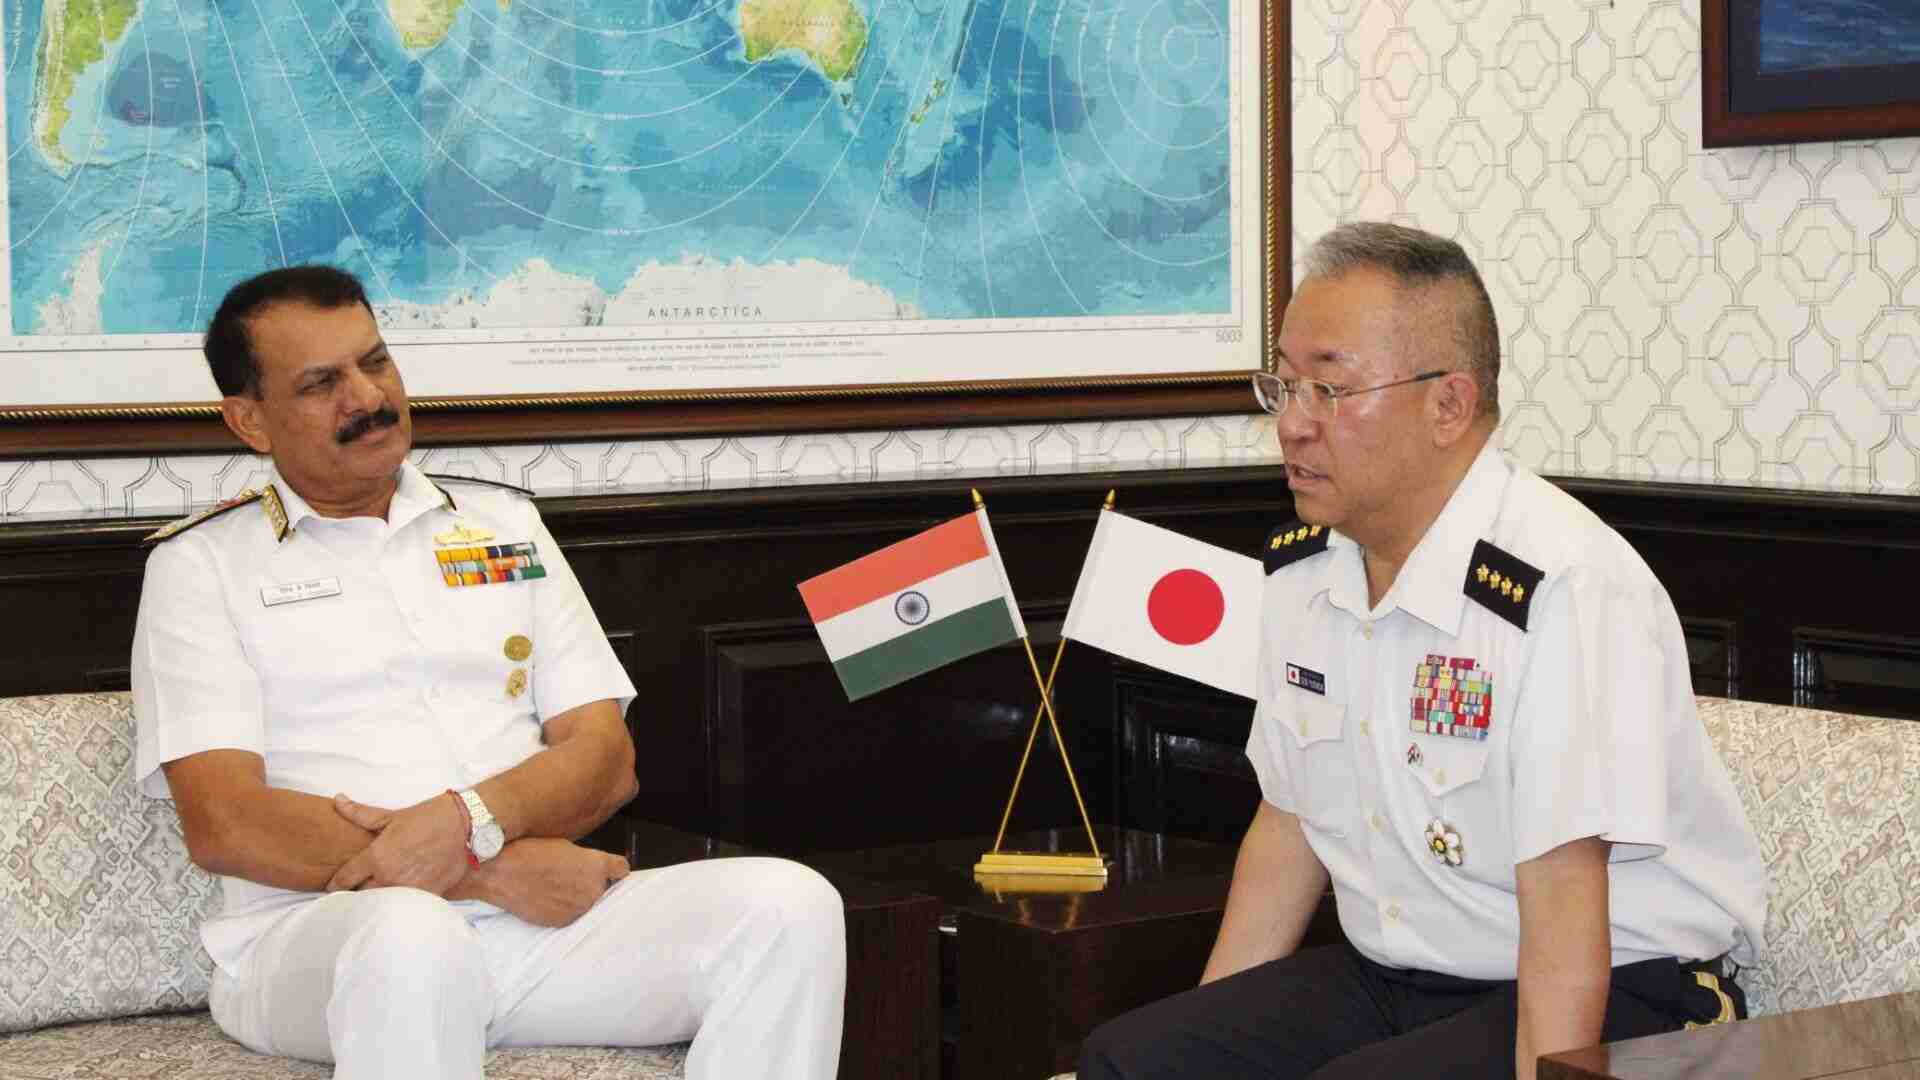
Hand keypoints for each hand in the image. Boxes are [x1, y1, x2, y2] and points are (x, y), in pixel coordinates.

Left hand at [325, 792, 469, 895]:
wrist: (465, 826)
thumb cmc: (427, 818)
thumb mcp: (391, 816)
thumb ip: (359, 813)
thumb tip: (337, 800)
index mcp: (376, 857)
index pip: (344, 879)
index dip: (334, 885)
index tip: (332, 887)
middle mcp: (389, 876)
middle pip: (360, 895)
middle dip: (355, 893)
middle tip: (355, 890)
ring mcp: (408, 889)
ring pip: (381, 903)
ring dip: (377, 899)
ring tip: (374, 896)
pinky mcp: (426, 895)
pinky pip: (405, 906)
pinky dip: (400, 903)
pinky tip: (398, 899)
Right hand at [451, 838, 629, 926]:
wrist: (500, 871)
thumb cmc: (529, 852)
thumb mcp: (564, 846)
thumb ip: (584, 860)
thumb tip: (589, 868)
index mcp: (596, 865)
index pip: (622, 870)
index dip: (615, 869)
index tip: (612, 871)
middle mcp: (593, 890)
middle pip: (604, 889)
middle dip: (592, 884)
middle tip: (571, 877)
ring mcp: (578, 909)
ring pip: (586, 904)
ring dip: (577, 898)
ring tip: (555, 887)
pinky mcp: (562, 922)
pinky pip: (570, 915)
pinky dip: (562, 908)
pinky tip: (546, 897)